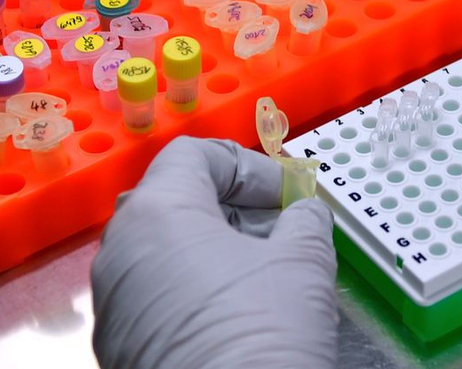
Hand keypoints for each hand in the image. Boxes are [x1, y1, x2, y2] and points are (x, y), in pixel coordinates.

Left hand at [91, 137, 337, 368]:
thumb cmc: (264, 329)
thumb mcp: (304, 257)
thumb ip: (303, 217)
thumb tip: (301, 214)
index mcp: (156, 216)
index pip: (194, 155)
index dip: (249, 164)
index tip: (287, 192)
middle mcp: (121, 256)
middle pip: (176, 201)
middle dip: (236, 207)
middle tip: (284, 226)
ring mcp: (115, 309)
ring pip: (166, 252)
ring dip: (220, 248)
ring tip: (271, 270)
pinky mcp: (122, 352)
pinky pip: (159, 297)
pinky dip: (199, 289)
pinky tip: (245, 312)